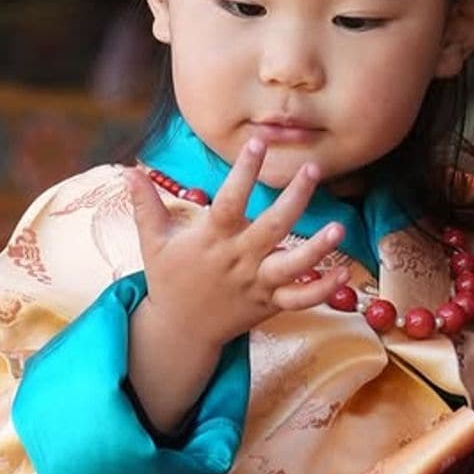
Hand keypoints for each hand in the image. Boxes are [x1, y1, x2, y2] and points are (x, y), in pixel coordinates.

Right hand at [124, 139, 349, 432]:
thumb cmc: (169, 280)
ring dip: (316, 249)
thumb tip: (129, 171)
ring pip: (291, 266)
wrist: (180, 331)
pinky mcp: (269, 304)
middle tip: (312, 168)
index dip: (244, 172)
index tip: (258, 142)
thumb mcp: (154, 242)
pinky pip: (300, 300)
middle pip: (271, 227)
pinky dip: (322, 290)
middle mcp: (238, 259)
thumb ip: (147, 206)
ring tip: (338, 228)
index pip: (229, 200)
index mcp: (212, 239)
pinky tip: (345, 274)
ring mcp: (256, 283)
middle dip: (294, 198)